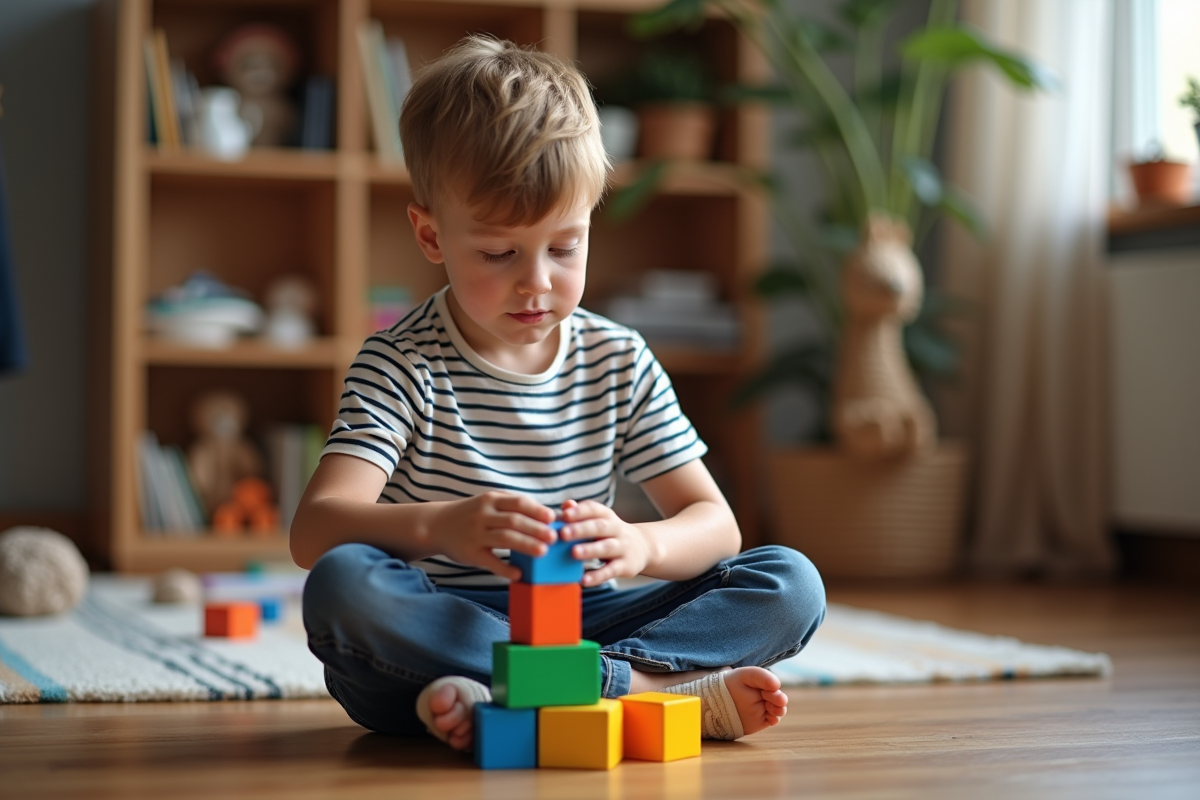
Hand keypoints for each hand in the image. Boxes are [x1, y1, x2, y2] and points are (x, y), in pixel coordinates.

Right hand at [431, 491, 556, 579]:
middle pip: (514, 521)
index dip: (537, 510)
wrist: (436, 525)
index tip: (553, 518)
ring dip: (526, 545)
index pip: (518, 502)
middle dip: (536, 529)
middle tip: (554, 537)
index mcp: (491, 500)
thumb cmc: (471, 514)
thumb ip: (513, 506)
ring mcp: (476, 534)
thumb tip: (547, 516)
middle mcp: (483, 515)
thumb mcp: (488, 502)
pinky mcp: (470, 553)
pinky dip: (505, 568)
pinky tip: (519, 574)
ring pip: (505, 538)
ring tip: (543, 552)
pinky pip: (490, 561)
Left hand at [558, 499, 655, 586]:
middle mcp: (616, 529)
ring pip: (606, 547)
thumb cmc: (611, 533)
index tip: (564, 515)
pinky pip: (610, 571)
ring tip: (574, 553)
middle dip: (581, 529)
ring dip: (590, 550)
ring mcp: (622, 548)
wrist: (644, 547)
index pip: (594, 509)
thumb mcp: (600, 520)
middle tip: (563, 533)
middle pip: (599, 527)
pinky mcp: (625, 566)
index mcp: (607, 516)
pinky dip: (597, 576)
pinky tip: (584, 580)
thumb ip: (581, 513)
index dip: (580, 511)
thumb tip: (566, 505)